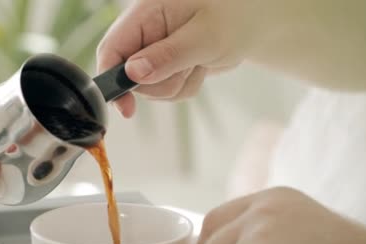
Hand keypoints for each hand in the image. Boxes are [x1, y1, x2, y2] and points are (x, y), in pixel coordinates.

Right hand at [97, 0, 259, 116]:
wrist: (254, 21)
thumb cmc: (235, 16)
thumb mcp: (204, 37)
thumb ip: (168, 55)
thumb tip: (133, 74)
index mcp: (145, 14)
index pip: (112, 49)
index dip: (111, 80)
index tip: (126, 108)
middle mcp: (144, 32)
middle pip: (130, 77)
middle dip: (160, 83)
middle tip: (189, 66)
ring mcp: (154, 50)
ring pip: (150, 89)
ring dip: (176, 85)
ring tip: (198, 62)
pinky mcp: (165, 65)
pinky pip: (167, 91)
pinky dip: (185, 86)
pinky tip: (199, 66)